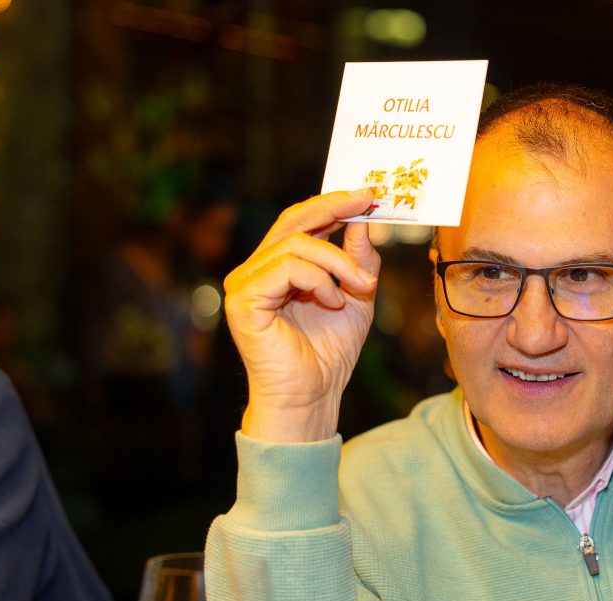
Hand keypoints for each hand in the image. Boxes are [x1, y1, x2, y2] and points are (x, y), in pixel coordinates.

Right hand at [223, 189, 378, 441]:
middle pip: (293, 221)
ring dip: (337, 262)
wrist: (312, 396)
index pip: (302, 221)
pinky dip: (318, 281)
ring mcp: (245, 283)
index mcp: (280, 265)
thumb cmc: (330, 352)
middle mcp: (257, 269)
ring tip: (359, 287)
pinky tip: (333, 303)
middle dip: (334, 207)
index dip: (333, 203)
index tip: (369, 193)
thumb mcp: (357, 296)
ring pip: (296, 244)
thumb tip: (363, 220)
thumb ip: (358, 260)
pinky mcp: (242, 300)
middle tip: (367, 201)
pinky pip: (285, 268)